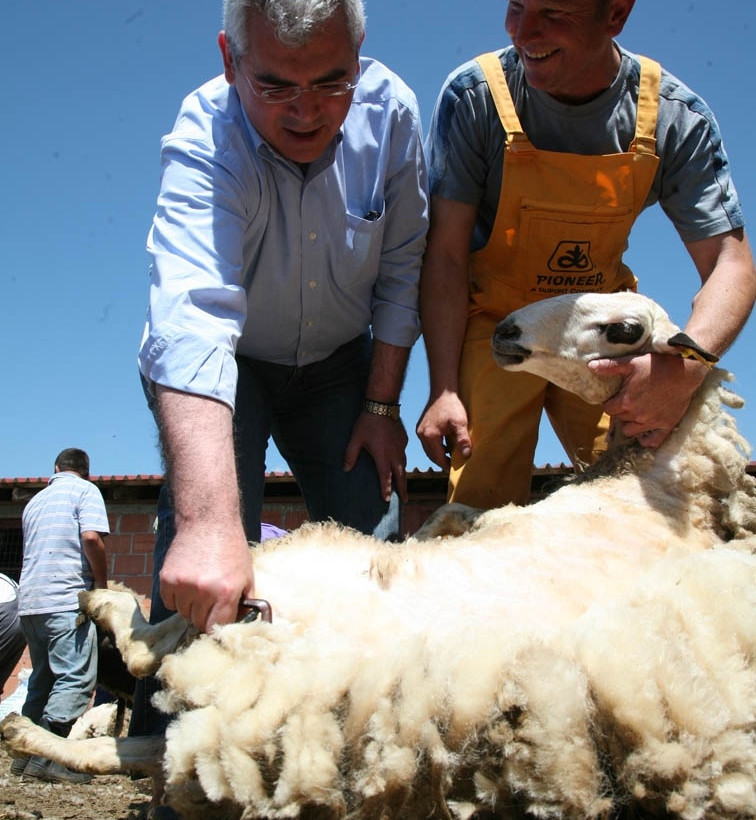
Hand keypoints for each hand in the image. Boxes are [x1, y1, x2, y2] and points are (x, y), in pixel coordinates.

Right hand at [159, 521, 254, 632]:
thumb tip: (241, 621)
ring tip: (199, 587)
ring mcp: (182, 585)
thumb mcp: (246, 574)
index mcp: (225, 592)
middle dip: (205, 616)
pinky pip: (169, 602)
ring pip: (182, 613)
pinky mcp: (166, 578)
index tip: (218, 622)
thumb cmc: (230, 547)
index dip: (218, 626)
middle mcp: (203, 591)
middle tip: (210, 602)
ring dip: (190, 606)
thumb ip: (244, 600)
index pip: (216, 628)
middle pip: (198, 623)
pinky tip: (187, 582)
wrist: (208, 521)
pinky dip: (176, 597)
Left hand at [343, 412, 408, 501]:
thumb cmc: (367, 423)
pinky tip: (400, 463)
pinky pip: (404, 453)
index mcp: (382, 456)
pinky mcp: (404, 439)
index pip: (385, 478)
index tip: (387, 500)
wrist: (382, 406)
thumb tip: (345, 469)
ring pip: (404, 465)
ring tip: (404, 486)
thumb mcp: (355, 439)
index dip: (386, 490)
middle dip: (403, 489)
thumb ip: (350, 455)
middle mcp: (394, 454)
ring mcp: (401, 447)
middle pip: (401, 476)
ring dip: (404, 477)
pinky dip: (403, 461)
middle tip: (405, 501)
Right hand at [416, 392, 471, 470]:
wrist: (442, 391)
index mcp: (430, 436)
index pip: (438, 458)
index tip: (456, 470)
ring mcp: (419, 431)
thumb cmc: (452, 405)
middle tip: (453, 467)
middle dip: (442, 462)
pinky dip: (435, 448)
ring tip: (450, 458)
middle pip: (432, 456)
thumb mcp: (460, 423)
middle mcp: (421, 435)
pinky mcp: (420, 427)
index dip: (447, 466)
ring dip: (438, 455)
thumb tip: (466, 455)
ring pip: (429, 450)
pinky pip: (427, 443)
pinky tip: (445, 447)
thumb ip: (463, 440)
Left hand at [588, 353, 707, 446]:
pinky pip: (652, 442)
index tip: (615, 397)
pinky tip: (644, 433)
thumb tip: (590, 366)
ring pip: (630, 431)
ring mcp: (651, 422)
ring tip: (635, 413)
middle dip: (621, 411)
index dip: (610, 403)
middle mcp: (636, 416)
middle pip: (619, 419)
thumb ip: (609, 367)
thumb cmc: (656, 365)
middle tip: (628, 401)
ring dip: (630, 424)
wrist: (684, 370)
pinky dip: (646, 440)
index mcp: (625, 402)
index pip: (608, 409)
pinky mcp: (666, 425)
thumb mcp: (631, 362)